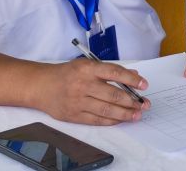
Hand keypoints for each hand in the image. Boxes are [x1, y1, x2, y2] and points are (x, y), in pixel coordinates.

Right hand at [31, 58, 149, 125]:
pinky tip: (120, 119)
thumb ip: (109, 70)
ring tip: (136, 114)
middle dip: (132, 101)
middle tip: (144, 104)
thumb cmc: (67, 74)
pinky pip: (97, 120)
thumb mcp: (87, 65)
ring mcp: (78, 101)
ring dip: (125, 113)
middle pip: (113, 95)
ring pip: (107, 110)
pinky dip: (111, 120)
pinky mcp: (73, 115)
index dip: (132, 80)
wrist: (41, 86)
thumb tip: (133, 75)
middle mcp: (83, 85)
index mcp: (87, 69)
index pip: (115, 73)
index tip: (144, 85)